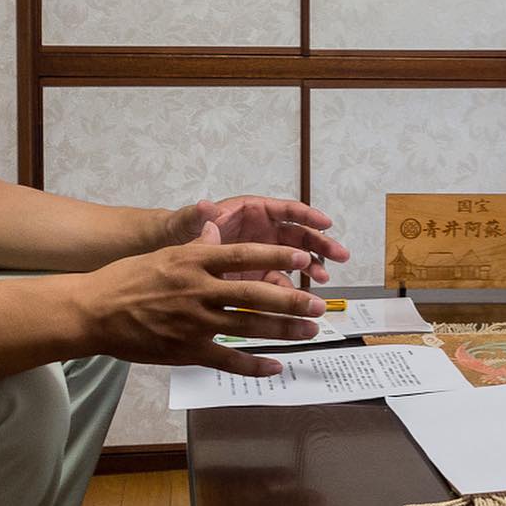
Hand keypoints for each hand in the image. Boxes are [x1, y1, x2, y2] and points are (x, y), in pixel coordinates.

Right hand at [74, 221, 325, 376]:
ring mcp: (194, 323)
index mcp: (194, 261)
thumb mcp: (165, 253)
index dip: (277, 258)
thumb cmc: (128, 279)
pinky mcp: (187, 350)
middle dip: (292, 300)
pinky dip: (254, 365)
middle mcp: (199, 290)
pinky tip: (276, 366)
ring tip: (310, 331)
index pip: (245, 256)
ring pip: (248, 327)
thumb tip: (219, 226)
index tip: (303, 259)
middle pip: (255, 295)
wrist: (93, 312)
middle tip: (318, 304)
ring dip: (283, 331)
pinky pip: (227, 360)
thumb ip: (197, 245)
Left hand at [166, 196, 350, 284]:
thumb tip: (205, 207)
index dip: (307, 215)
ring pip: (293, 258)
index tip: (325, 223)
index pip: (284, 209)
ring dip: (311, 267)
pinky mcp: (256, 274)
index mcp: (249, 210)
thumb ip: (196, 217)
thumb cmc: (177, 232)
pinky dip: (290, 288)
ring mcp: (260, 253)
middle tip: (339, 254)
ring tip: (323, 278)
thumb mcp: (184, 223)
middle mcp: (260, 230)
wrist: (166, 259)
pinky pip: (279, 279)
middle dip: (320, 243)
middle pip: (297, 234)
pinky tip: (297, 297)